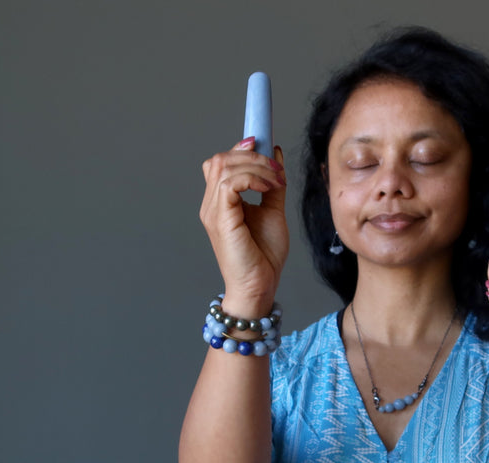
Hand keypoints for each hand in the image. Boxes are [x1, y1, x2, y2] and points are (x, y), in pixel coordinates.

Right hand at [199, 138, 288, 315]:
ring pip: (225, 167)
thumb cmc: (264, 257)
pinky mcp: (221, 219)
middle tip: (276, 168)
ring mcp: (213, 211)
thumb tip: (275, 153)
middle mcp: (212, 204)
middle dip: (252, 155)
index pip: (221, 163)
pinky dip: (252, 179)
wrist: (259, 286)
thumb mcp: (273, 211)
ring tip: (276, 180)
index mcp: (221, 202)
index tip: (267, 149)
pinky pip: (229, 184)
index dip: (242, 150)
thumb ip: (273, 185)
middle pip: (220, 159)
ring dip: (256, 166)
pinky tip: (268, 188)